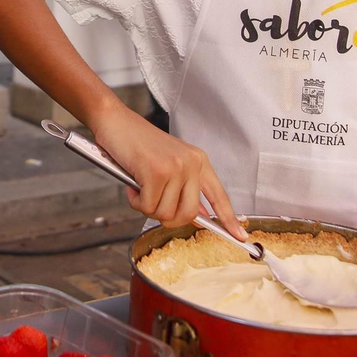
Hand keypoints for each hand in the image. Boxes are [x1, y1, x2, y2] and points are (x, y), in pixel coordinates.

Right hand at [90, 104, 247, 240]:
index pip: (219, 195)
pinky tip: (132, 184)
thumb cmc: (137, 143)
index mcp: (199, 161)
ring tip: (139, 186)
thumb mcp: (170, 163)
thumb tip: (198, 216)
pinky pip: (147, 206)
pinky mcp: (156, 172)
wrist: (115, 121)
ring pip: (165, 213)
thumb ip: (185, 188)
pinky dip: (135, 201)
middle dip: (166, 217)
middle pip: (188, 215)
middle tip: (152, 203)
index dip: (229, 219)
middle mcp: (191, 164)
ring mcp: (175, 168)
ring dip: (146, 206)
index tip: (240, 236)